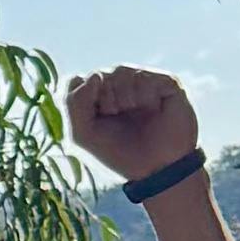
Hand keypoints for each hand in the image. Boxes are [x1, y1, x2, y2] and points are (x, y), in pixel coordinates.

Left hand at [66, 66, 200, 183]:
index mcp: (96, 97)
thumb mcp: (83, 134)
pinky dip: (144, 96)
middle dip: (106, 102)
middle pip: (98, 75)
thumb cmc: (119, 153)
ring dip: (124, 98)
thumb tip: (95, 75)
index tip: (96, 120)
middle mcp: (118, 85)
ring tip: (136, 113)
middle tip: (119, 119)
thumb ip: (74, 103)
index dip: (83, 100)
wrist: (157, 169)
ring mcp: (142, 82)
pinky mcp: (165, 82)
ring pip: (120, 72)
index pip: (78, 81)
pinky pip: (144, 76)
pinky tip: (153, 109)